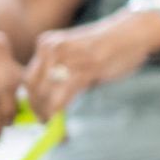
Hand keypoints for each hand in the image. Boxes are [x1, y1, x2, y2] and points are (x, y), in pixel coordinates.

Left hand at [24, 10, 159, 123]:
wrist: (131, 33)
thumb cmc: (107, 46)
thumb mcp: (76, 54)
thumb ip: (61, 71)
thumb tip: (48, 101)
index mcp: (47, 44)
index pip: (27, 77)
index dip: (30, 100)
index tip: (38, 114)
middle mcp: (52, 49)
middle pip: (33, 87)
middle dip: (37, 109)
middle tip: (45, 123)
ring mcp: (67, 58)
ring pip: (45, 94)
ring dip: (46, 114)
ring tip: (53, 126)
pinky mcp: (84, 69)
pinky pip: (62, 98)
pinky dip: (58, 114)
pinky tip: (62, 126)